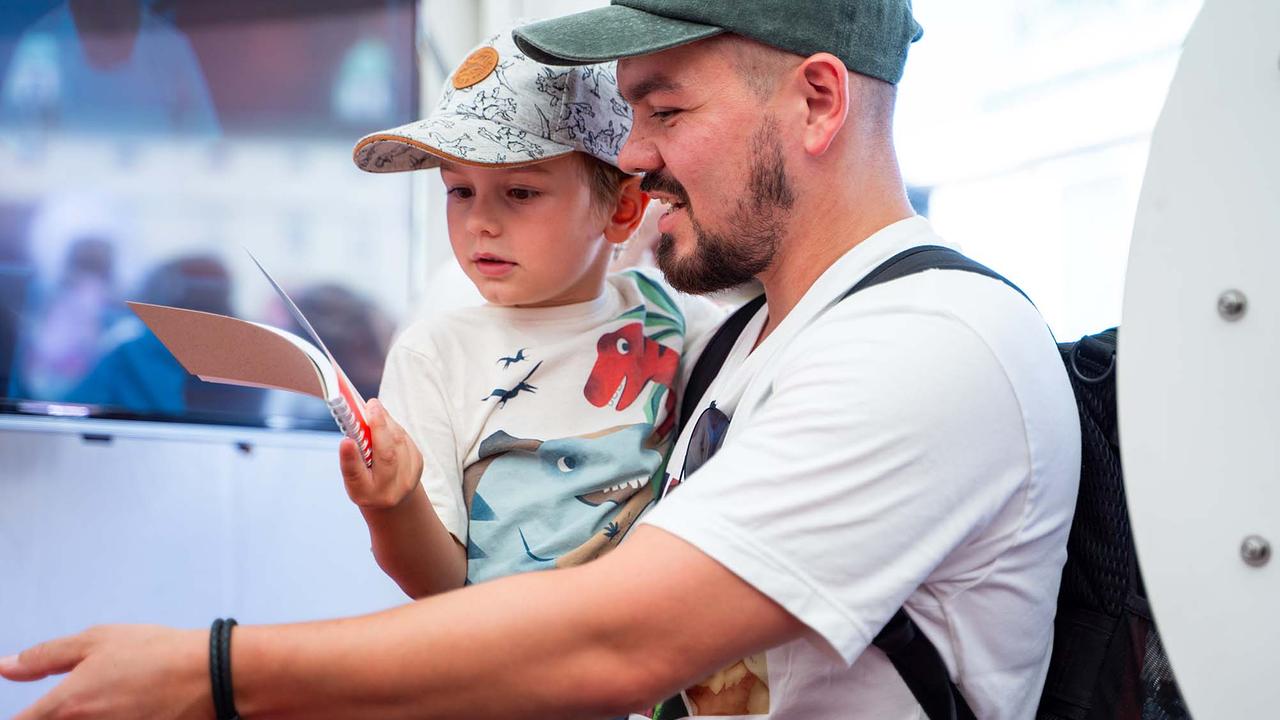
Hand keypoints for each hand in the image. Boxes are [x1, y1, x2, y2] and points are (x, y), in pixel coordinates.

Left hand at [0, 625, 210, 719]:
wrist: (213, 676)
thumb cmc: (158, 653)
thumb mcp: (97, 640)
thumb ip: (45, 656)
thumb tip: (6, 667)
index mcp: (66, 706)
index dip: (22, 719)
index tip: (31, 712)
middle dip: (57, 717)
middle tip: (90, 699)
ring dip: (87, 718)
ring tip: (113, 702)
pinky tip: (129, 710)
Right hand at [339, 398, 424, 509]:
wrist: (392, 497)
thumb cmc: (366, 480)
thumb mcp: (353, 475)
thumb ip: (352, 454)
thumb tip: (357, 419)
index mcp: (364, 493)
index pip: (355, 475)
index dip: (350, 457)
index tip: (346, 440)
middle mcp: (388, 490)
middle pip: (386, 455)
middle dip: (378, 427)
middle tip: (370, 406)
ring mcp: (407, 479)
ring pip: (399, 442)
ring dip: (386, 422)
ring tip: (374, 409)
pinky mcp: (418, 465)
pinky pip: (406, 439)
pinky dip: (394, 427)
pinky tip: (385, 423)